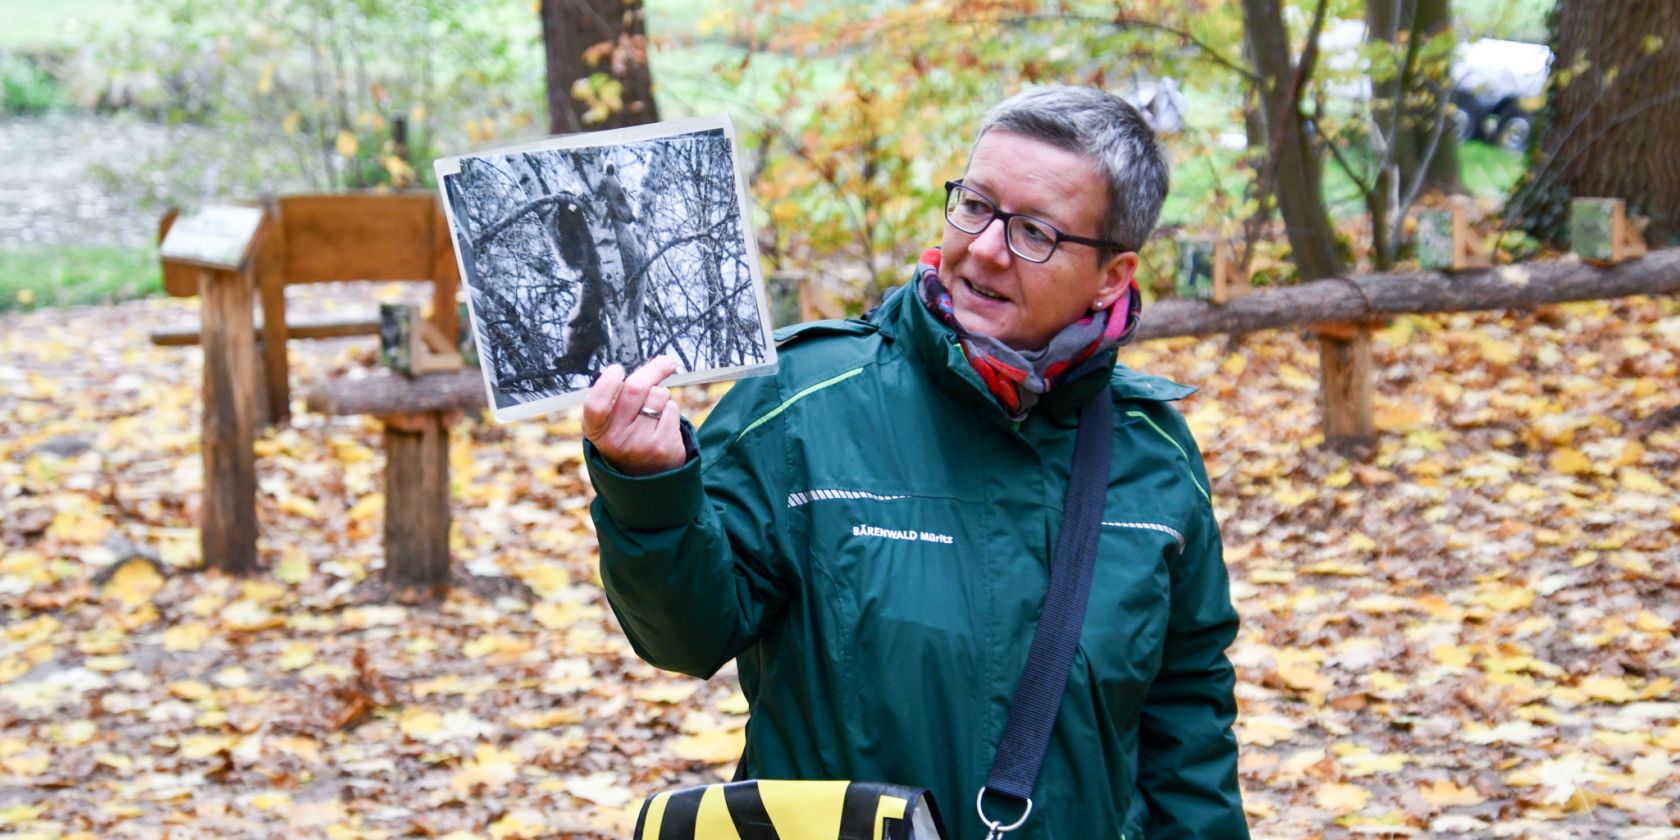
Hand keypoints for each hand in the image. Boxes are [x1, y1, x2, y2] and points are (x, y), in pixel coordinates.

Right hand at [582, 356, 685, 475]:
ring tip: (654, 411)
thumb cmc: (627, 437)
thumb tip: (657, 364)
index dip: (607, 382)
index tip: (617, 369)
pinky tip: (663, 423)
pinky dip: (671, 409)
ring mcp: (640, 444)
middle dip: (653, 369)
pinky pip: (672, 409)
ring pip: (658, 396)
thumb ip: (618, 396)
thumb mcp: (610, 422)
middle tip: (665, 362)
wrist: (644, 478)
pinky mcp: (663, 447)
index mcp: (595, 430)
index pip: (596, 404)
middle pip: (634, 389)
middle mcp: (615, 439)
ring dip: (661, 395)